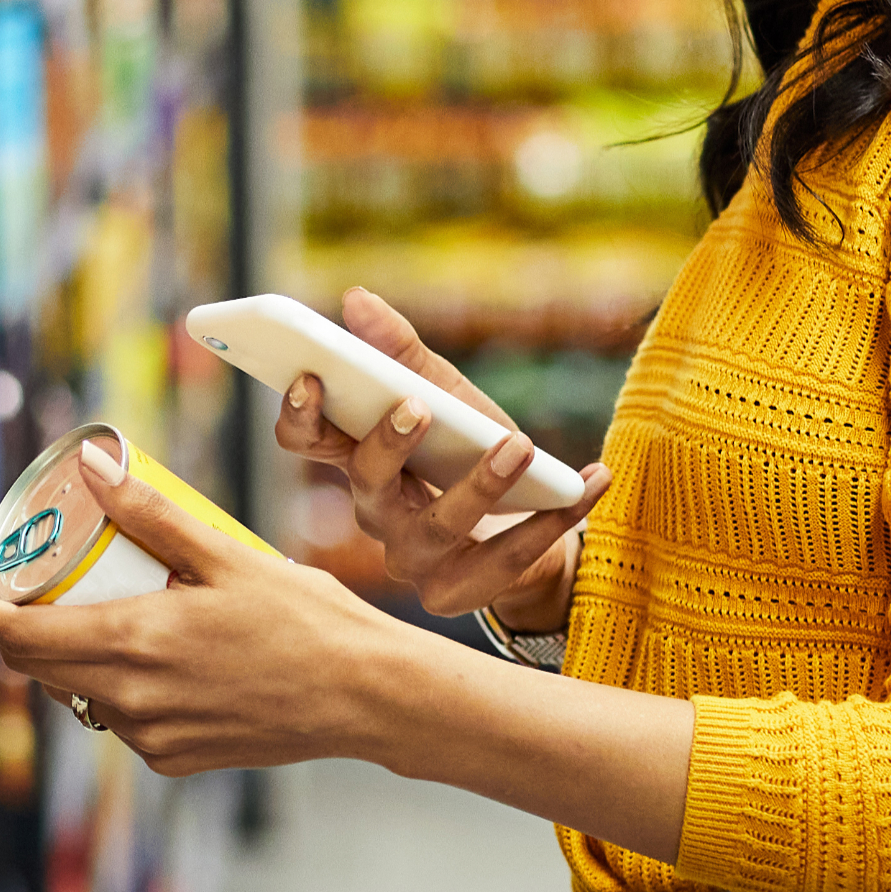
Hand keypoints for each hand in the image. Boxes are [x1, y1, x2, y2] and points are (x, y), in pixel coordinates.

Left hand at [0, 439, 417, 775]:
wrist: (364, 697)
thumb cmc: (305, 619)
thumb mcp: (225, 554)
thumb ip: (151, 515)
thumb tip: (92, 466)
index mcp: (132, 644)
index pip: (12, 633)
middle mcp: (129, 700)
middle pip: (35, 663)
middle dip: (22, 619)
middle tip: (46, 572)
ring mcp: (149, 737)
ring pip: (77, 691)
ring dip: (75, 651)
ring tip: (120, 603)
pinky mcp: (173, 759)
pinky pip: (119, 718)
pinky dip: (119, 685)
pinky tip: (164, 655)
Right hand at [272, 287, 607, 622]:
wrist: (531, 525)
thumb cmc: (473, 454)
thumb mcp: (448, 396)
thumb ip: (403, 353)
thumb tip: (356, 298)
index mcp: (361, 460)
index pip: (307, 441)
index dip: (299, 415)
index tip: (310, 377)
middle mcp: (377, 513)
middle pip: (366, 483)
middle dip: (387, 446)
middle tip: (416, 406)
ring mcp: (413, 560)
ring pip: (437, 526)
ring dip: (482, 484)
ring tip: (519, 443)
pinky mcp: (458, 593)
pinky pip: (505, 559)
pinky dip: (554, 519)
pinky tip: (591, 480)